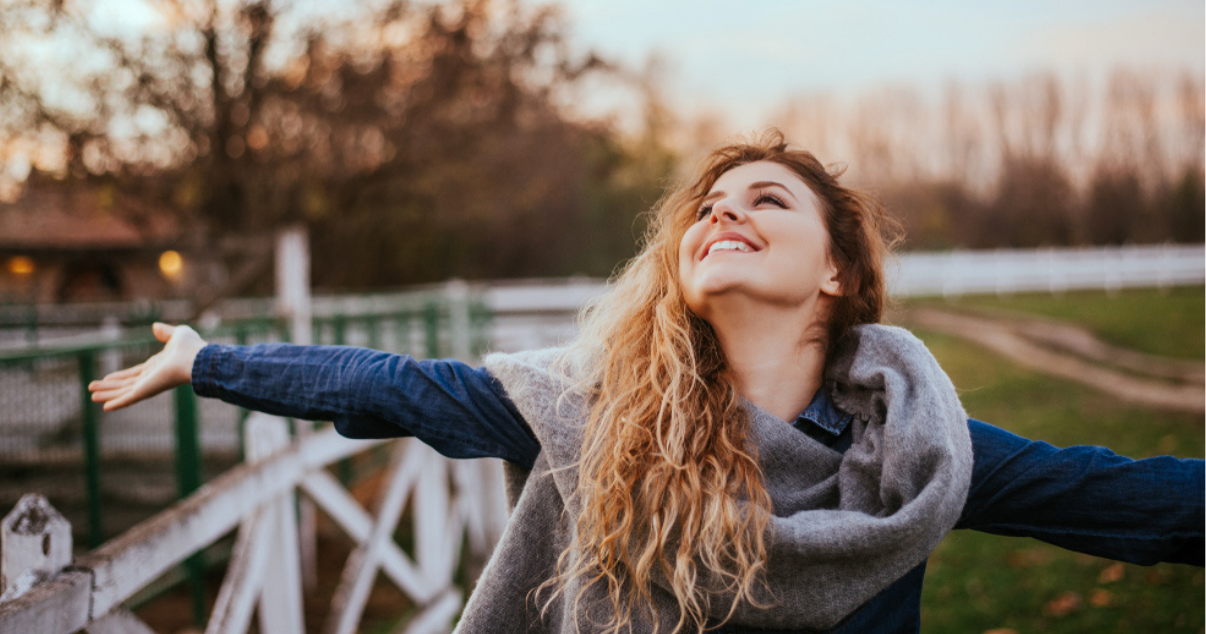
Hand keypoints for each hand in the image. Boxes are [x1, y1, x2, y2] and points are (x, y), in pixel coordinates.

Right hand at [88, 322, 207, 410]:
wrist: (196, 358)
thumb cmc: (191, 347)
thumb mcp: (177, 334)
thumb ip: (165, 332)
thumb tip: (155, 327)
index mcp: (158, 367)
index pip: (135, 373)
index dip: (120, 376)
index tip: (108, 377)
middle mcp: (152, 378)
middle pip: (126, 384)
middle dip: (109, 387)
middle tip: (92, 390)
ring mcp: (148, 386)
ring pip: (123, 392)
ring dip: (107, 393)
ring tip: (91, 396)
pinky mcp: (147, 391)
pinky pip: (128, 399)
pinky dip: (116, 403)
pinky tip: (104, 407)